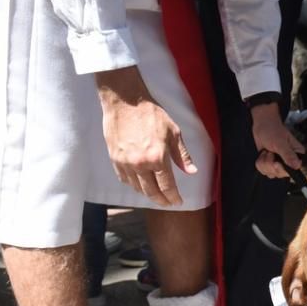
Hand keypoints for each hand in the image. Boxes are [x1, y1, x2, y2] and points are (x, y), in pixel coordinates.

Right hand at [95, 66, 196, 206]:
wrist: (125, 102)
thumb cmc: (151, 114)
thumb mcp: (173, 132)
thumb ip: (182, 155)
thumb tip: (192, 172)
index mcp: (158, 157)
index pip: (167, 186)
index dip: (173, 197)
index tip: (177, 202)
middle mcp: (140, 164)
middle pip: (152, 191)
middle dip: (161, 200)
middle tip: (167, 203)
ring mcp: (125, 163)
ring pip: (137, 187)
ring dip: (147, 194)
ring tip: (155, 195)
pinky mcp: (114, 159)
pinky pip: (124, 179)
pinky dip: (133, 185)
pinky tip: (139, 184)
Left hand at [250, 103, 305, 178]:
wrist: (262, 125)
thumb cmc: (273, 130)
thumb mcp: (281, 143)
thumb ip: (288, 155)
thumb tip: (297, 165)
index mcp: (296, 155)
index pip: (294, 170)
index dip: (282, 169)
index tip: (276, 162)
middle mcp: (288, 161)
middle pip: (279, 174)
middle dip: (270, 164)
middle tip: (270, 152)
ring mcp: (279, 163)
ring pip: (270, 173)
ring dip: (264, 162)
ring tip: (267, 151)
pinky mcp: (270, 164)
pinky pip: (264, 171)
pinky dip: (260, 163)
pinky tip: (263, 154)